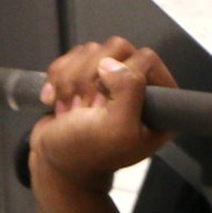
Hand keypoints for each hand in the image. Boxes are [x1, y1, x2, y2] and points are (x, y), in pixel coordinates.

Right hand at [30, 38, 174, 195]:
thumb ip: (129, 90)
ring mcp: (112, 81)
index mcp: (159, 104)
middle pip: (117, 49)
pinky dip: (59, 77)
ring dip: (72, 81)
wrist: (53, 163)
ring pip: (93, 51)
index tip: (105, 105)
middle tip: (85, 109)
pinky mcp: (87, 77)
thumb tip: (113, 64)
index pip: (147, 59)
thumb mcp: (118, 128)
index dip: (121, 77)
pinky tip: (56, 101)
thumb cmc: (86, 154)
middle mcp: (139, 89)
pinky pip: (74, 56)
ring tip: (70, 110)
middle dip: (90, 79)